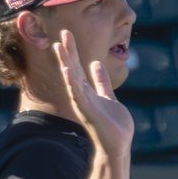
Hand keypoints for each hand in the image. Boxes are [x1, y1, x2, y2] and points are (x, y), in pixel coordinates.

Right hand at [50, 31, 133, 178]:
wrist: (118, 146)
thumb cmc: (113, 125)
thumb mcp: (108, 96)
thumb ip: (101, 82)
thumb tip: (96, 64)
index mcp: (87, 92)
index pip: (78, 67)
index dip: (73, 51)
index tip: (67, 34)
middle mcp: (82, 96)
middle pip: (73, 70)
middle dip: (68, 51)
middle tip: (63, 32)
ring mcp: (84, 104)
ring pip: (72, 80)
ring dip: (66, 63)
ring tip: (59, 47)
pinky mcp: (88, 112)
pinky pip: (79, 95)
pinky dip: (72, 82)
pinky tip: (68, 70)